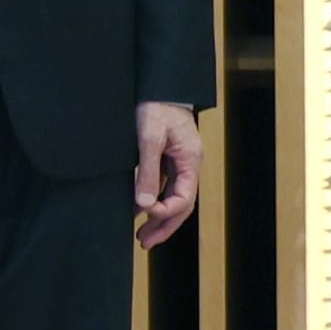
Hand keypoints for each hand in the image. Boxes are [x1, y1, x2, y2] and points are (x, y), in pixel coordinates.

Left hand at [134, 102, 202, 248]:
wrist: (159, 86)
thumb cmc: (156, 107)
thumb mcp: (149, 138)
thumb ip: (147, 171)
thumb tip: (143, 204)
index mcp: (190, 161)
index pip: (184, 198)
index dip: (165, 212)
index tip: (144, 215)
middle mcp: (188, 165)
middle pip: (182, 205)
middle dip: (165, 226)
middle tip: (145, 243)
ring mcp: (179, 163)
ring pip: (174, 198)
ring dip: (160, 218)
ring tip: (142, 235)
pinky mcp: (168, 159)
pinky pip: (165, 187)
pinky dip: (154, 201)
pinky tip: (140, 209)